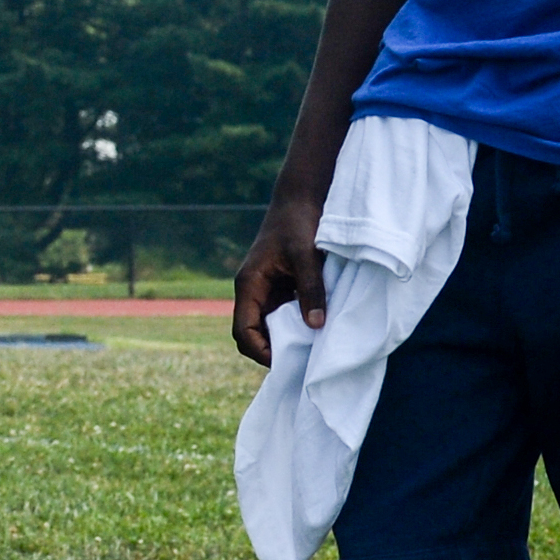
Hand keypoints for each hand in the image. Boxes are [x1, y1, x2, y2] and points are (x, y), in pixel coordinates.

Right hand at [230, 193, 327, 368]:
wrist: (301, 197)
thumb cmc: (299, 221)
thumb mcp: (306, 255)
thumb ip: (310, 289)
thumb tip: (315, 326)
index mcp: (249, 284)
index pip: (243, 331)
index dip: (260, 351)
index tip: (285, 361)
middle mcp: (253, 291)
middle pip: (252, 334)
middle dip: (272, 350)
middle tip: (301, 361)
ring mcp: (266, 290)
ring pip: (268, 327)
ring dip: (285, 339)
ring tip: (310, 350)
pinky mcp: (281, 287)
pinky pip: (283, 316)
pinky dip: (296, 326)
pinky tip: (316, 330)